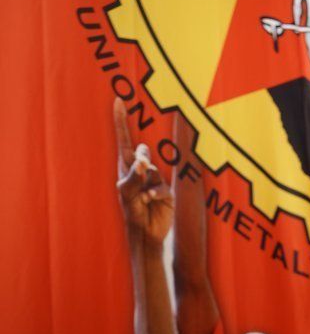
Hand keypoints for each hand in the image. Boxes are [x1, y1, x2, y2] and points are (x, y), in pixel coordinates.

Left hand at [113, 98, 172, 243]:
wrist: (146, 233)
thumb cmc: (132, 212)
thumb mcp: (127, 193)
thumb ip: (134, 175)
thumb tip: (143, 160)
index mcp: (126, 168)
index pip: (123, 140)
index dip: (121, 121)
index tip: (118, 100)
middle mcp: (141, 171)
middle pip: (142, 152)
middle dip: (141, 159)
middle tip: (140, 171)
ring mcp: (154, 179)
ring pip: (153, 169)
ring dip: (147, 183)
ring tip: (143, 197)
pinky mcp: (165, 190)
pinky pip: (161, 185)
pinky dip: (154, 192)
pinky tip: (149, 200)